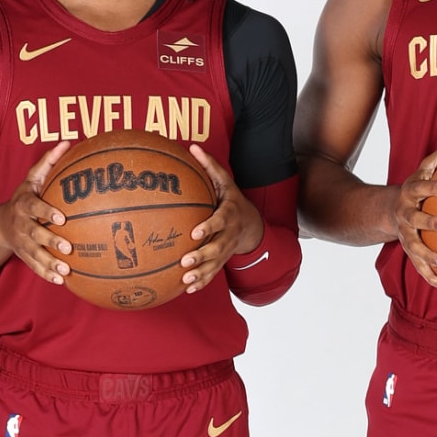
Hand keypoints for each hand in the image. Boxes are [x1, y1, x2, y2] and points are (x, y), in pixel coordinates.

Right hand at [0, 141, 72, 283]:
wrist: (2, 224)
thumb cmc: (25, 198)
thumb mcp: (32, 179)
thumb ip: (48, 162)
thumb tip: (68, 143)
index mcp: (24, 205)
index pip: (35, 207)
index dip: (46, 212)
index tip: (61, 218)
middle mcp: (22, 225)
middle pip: (35, 233)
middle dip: (50, 241)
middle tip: (67, 247)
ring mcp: (22, 243)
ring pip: (35, 254)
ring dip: (50, 263)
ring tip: (66, 269)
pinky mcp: (25, 256)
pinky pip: (35, 267)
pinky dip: (47, 274)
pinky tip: (62, 281)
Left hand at [181, 146, 265, 291]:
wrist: (250, 224)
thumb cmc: (231, 200)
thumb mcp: (225, 181)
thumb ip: (209, 166)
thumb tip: (192, 147)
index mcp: (229, 214)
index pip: (219, 221)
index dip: (209, 227)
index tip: (194, 232)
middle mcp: (229, 234)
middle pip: (217, 247)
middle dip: (202, 256)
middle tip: (185, 261)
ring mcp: (226, 250)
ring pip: (215, 264)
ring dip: (201, 273)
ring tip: (185, 279)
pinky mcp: (222, 260)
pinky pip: (213, 273)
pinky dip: (202, 282)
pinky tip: (188, 289)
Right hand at [384, 132, 436, 293]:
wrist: (389, 210)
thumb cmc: (417, 186)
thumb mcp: (426, 168)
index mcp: (410, 192)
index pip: (421, 187)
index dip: (433, 187)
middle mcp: (405, 215)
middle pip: (415, 220)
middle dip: (429, 223)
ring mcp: (405, 235)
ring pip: (414, 248)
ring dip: (428, 258)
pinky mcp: (408, 251)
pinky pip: (419, 267)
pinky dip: (431, 278)